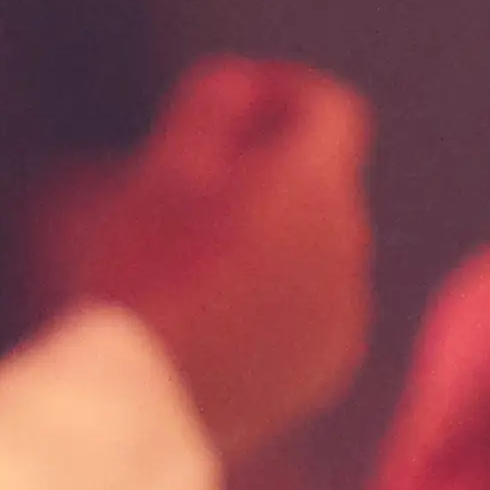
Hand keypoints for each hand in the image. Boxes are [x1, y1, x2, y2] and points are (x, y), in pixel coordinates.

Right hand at [72, 58, 372, 463]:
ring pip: (318, 247)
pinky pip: (315, 309)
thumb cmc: (141, 275)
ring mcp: (345, 312)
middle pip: (323, 179)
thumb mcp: (163, 168)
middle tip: (192, 182)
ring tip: (195, 257)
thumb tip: (245, 85)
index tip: (236, 100)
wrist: (141, 404)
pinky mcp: (329, 366)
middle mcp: (349, 246)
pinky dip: (280, 298)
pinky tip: (216, 316)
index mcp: (314, 187)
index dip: (284, 90)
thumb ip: (214, 103)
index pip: (332, 107)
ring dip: (275, 235)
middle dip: (269, 168)